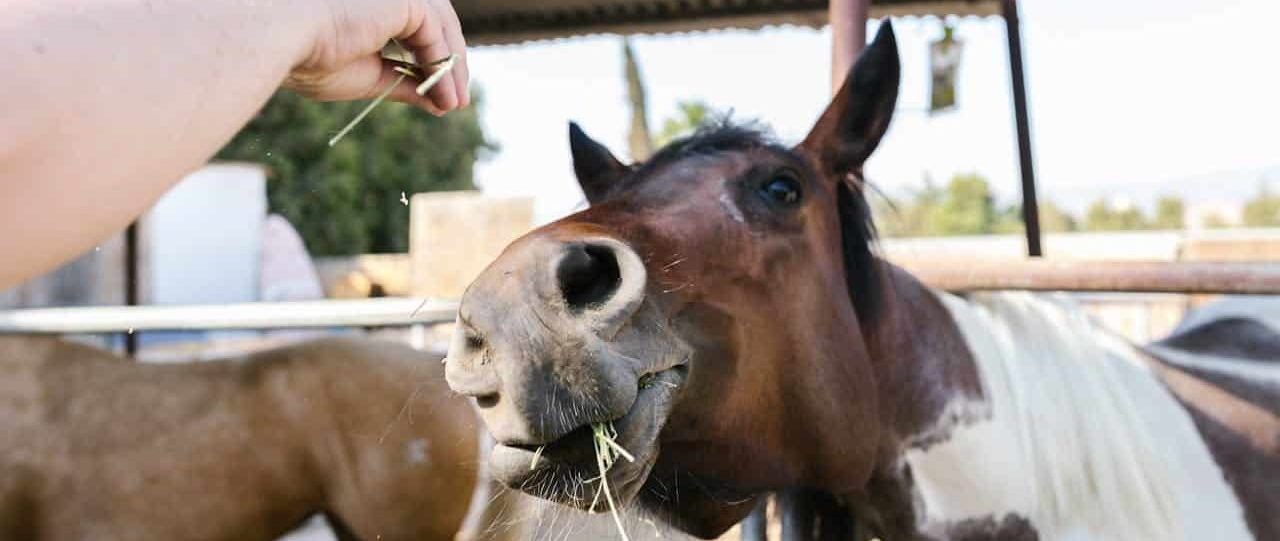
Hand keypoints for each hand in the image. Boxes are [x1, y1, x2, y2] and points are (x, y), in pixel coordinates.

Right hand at [286, 0, 469, 114]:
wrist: (283, 40)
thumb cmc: (311, 58)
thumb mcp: (370, 77)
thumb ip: (405, 83)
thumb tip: (440, 102)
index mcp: (373, 5)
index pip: (416, 28)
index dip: (433, 61)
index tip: (443, 97)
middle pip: (435, 24)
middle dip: (449, 64)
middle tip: (456, 102)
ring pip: (442, 27)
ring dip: (451, 68)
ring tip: (454, 103)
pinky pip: (437, 35)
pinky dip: (444, 67)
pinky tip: (445, 95)